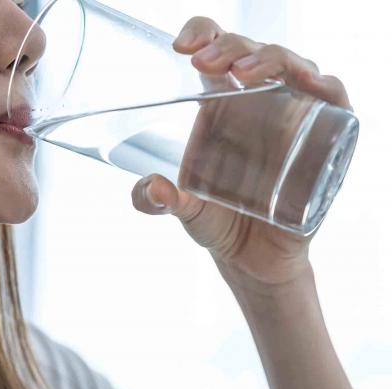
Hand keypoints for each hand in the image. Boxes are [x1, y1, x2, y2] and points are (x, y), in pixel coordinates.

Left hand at [130, 17, 351, 288]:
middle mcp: (259, 103)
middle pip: (252, 53)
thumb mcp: (183, 210)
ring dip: (271, 59)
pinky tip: (308, 85)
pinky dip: (325, 86)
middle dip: (229, 46)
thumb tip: (151, 188)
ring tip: (242, 73)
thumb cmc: (219, 222)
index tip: (181, 46)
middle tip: (202, 62)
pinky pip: (334, 100)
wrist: (253, 261)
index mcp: (222, 106)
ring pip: (293, 66)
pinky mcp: (324, 139)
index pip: (218, 50)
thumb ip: (157, 200)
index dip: (204, 32)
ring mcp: (294, 117)